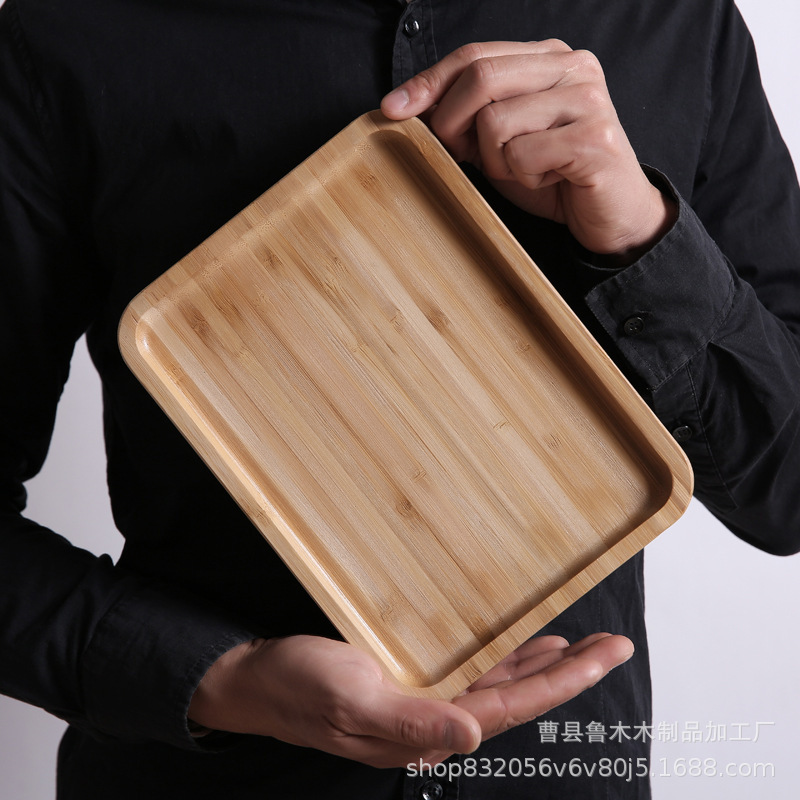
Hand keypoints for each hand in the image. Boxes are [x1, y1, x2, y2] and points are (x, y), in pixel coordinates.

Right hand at [188, 632, 632, 767]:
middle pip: (516, 694)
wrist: (257, 677)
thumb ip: (412, 723)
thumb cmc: (298, 688)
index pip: (512, 707)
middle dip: (568, 671)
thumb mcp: (351, 702)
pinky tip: (519, 641)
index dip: (563, 682)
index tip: (605, 655)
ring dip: (541, 662)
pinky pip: (469, 664)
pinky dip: (502, 652)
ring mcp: (423, 695)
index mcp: (427, 731)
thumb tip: (475, 736)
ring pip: (498, 679)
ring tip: (580, 644)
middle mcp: (434, 717)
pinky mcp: (408, 673)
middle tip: (612, 644)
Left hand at [381, 41, 675, 260]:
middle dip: (453, 122)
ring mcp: (587, 100)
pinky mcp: (595, 138)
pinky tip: (549, 179)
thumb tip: (408, 106)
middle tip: (461, 154)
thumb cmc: (553, 175)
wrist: (612, 216)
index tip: (392, 108)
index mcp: (549, 57)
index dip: (429, 81)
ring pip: (497, 121)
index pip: (474, 55)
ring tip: (527, 170)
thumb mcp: (500, 142)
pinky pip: (523, 154)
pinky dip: (524, 176)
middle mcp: (573, 66)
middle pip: (481, 77)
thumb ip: (467, 117)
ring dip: (497, 160)